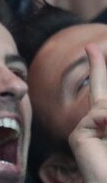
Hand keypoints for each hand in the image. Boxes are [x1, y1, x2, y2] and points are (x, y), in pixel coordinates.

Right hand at [68, 43, 106, 182]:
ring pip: (104, 106)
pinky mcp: (78, 135)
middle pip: (98, 89)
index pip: (104, 92)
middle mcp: (96, 122)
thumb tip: (102, 112)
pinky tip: (106, 129)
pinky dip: (106, 121)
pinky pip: (95, 117)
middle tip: (91, 47)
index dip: (101, 71)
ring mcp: (85, 128)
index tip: (95, 50)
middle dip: (96, 67)